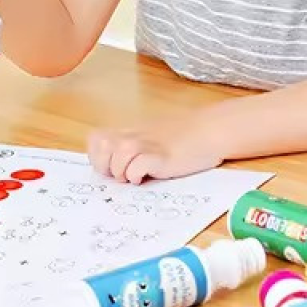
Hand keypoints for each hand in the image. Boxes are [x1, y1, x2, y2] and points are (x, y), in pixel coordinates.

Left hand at [88, 116, 225, 182]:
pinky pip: (135, 169)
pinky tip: (146, 177)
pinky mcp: (160, 157)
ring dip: (121, 173)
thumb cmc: (185, 136)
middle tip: (121, 174)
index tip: (110, 167)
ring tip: (135, 176)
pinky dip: (137, 176)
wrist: (209, 130)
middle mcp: (134, 136)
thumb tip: (116, 167)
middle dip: (105, 167)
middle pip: (100, 149)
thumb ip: (135, 145)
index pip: (96, 140)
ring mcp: (146, 145)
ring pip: (115, 160)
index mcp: (130, 131)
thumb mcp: (153, 136)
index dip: (98, 156)